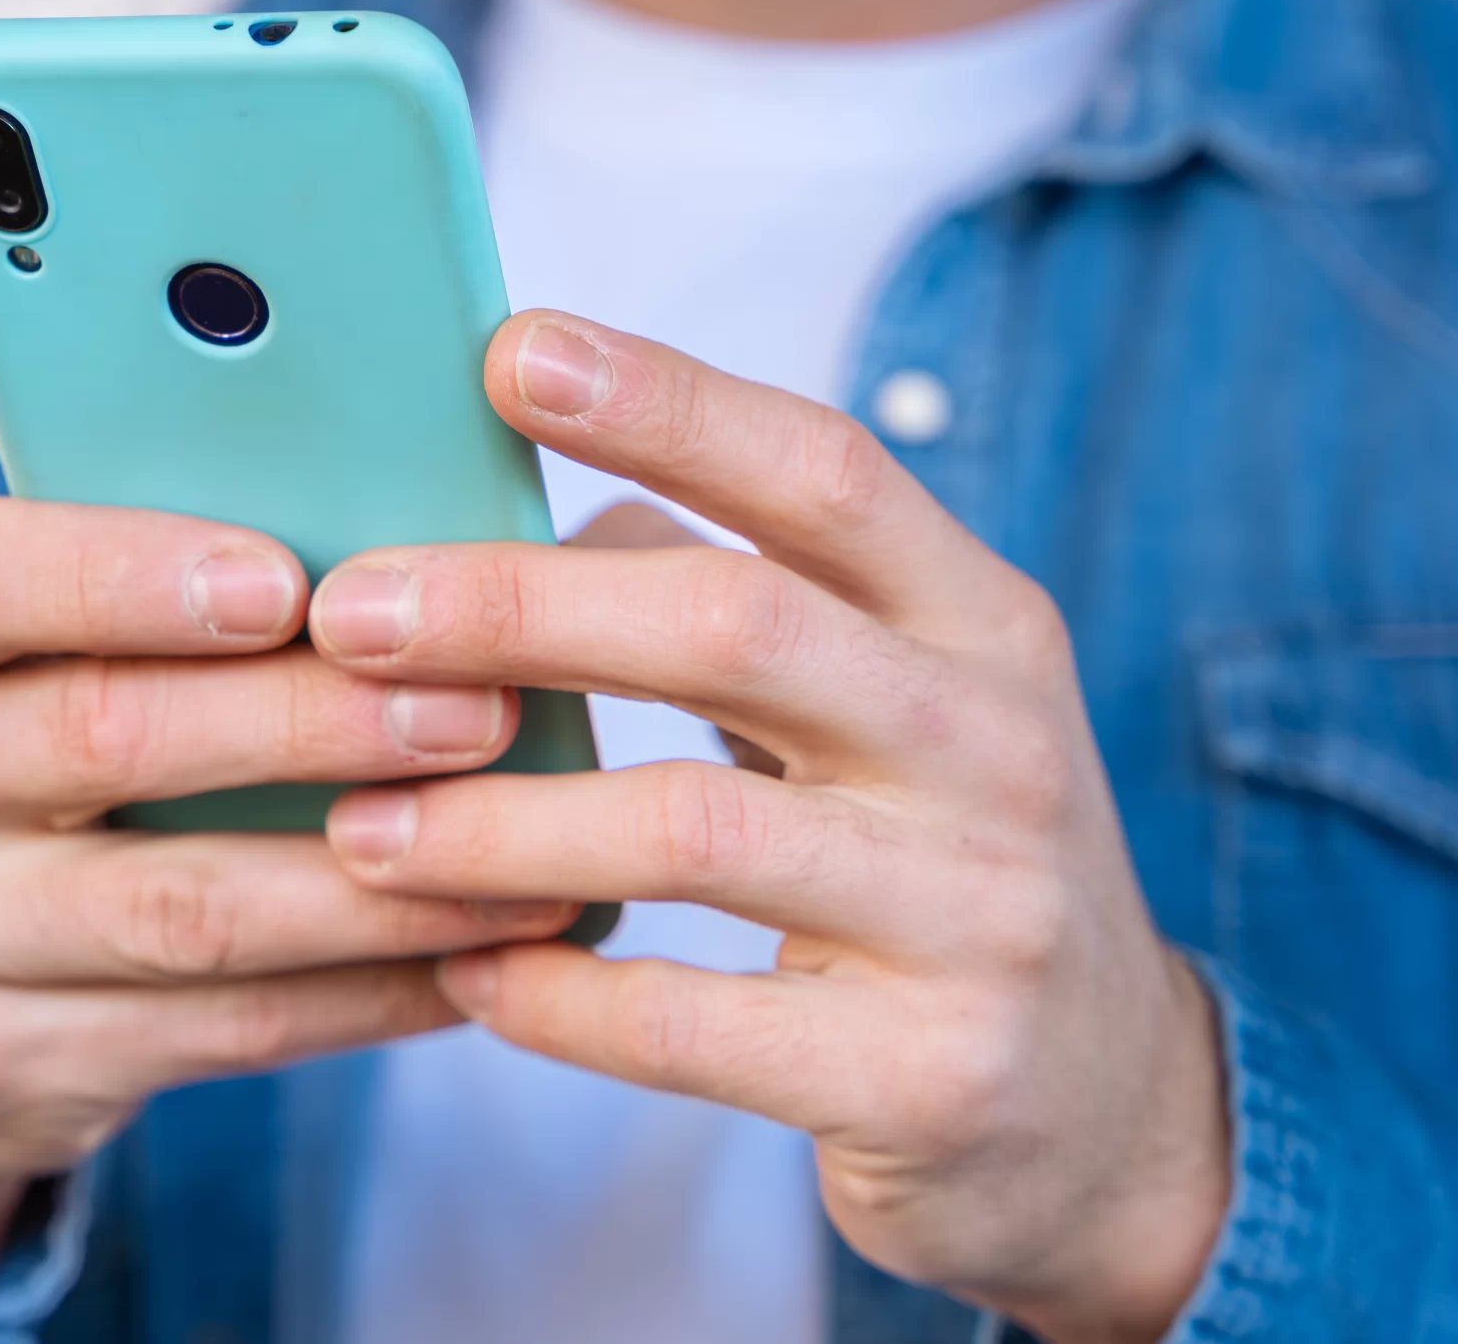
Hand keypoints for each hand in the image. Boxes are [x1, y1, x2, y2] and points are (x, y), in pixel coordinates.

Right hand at [0, 499, 579, 1290]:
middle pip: (98, 741)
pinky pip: (218, 1031)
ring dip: (369, 882)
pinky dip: (362, 994)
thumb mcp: (22, 644)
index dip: (121, 574)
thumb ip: (153, 583)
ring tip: (520, 853)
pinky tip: (471, 956)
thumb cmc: (20, 740)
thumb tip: (395, 540)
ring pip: (180, 912)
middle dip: (306, 723)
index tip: (284, 580)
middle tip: (475, 704)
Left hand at [311, 312, 1229, 1343]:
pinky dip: (552, 995)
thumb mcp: (887, 700)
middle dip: (521, 609)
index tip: (507, 353)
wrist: (1106, 1105)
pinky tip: (459, 974)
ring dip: (497, 823)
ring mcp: (975, 916)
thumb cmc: (937, 855)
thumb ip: (734, 596)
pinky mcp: (927, 1073)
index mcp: (979, 622)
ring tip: (356, 824)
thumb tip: (535, 505)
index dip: (669, 402)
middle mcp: (995, 748)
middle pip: (738, 629)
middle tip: (351, 611)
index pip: (825, 470)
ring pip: (694, 833)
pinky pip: (692, 1025)